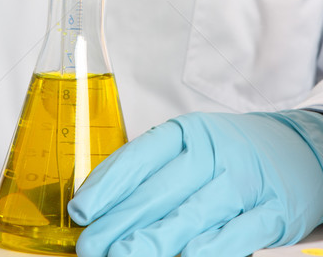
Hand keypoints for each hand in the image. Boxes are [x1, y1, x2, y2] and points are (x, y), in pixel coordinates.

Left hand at [68, 110, 322, 256]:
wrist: (296, 151)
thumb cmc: (231, 152)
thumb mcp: (194, 145)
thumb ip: (156, 169)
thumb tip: (106, 201)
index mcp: (189, 132)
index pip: (141, 156)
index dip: (108, 184)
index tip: (81, 210)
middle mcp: (214, 152)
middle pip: (160, 190)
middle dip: (121, 222)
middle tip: (91, 246)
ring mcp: (244, 180)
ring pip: (192, 214)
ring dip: (154, 240)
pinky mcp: (271, 210)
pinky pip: (234, 235)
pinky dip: (208, 250)